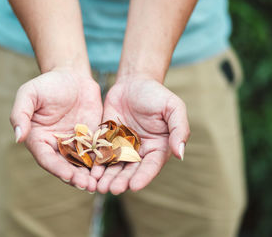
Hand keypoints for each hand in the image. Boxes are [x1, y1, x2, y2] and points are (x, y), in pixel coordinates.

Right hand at [10, 69, 102, 191]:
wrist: (72, 75)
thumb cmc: (47, 83)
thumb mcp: (29, 94)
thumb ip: (20, 114)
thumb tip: (17, 137)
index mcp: (38, 139)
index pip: (46, 158)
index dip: (57, 168)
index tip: (68, 176)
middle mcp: (56, 145)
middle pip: (65, 166)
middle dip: (76, 177)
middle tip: (87, 186)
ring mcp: (75, 143)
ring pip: (82, 163)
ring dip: (89, 175)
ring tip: (99, 183)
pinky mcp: (91, 138)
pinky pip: (97, 152)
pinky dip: (102, 162)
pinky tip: (111, 168)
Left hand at [92, 76, 189, 193]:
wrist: (133, 82)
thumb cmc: (156, 94)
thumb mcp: (173, 108)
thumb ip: (179, 129)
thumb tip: (180, 154)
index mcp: (158, 147)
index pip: (151, 166)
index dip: (143, 177)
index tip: (134, 186)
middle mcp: (140, 151)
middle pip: (131, 171)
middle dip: (121, 181)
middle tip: (112, 190)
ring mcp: (123, 147)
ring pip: (115, 166)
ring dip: (107, 177)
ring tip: (98, 187)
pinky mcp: (108, 140)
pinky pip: (102, 154)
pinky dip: (97, 164)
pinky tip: (90, 171)